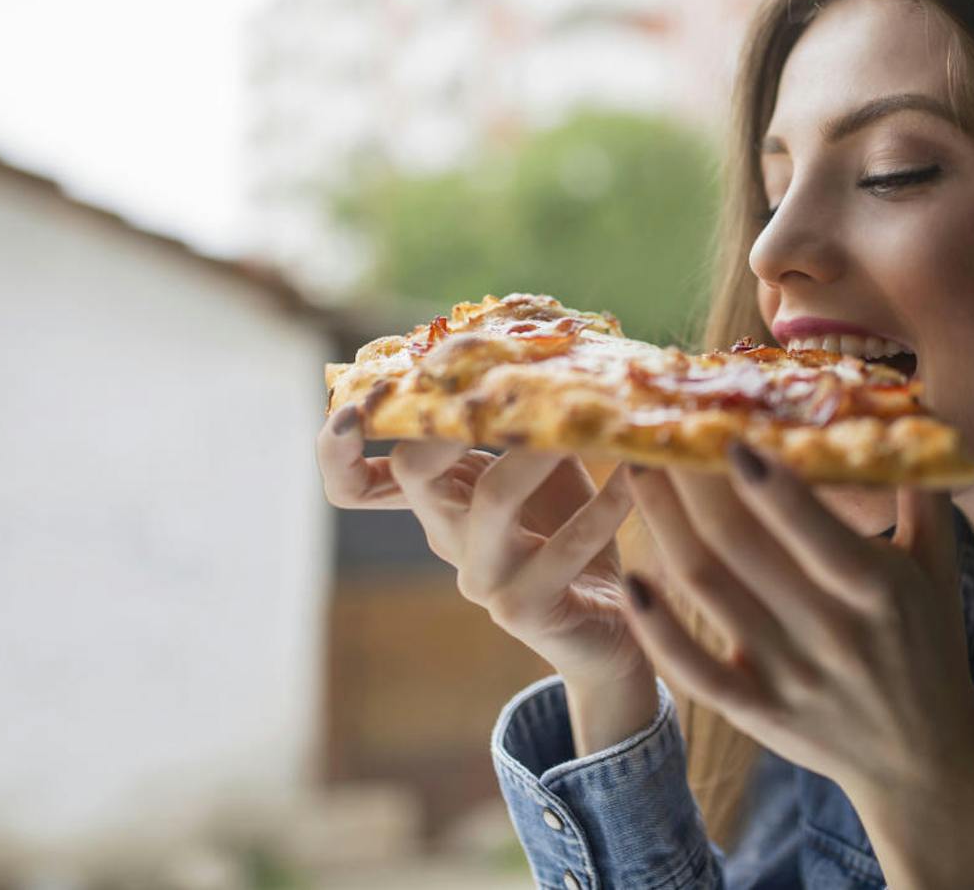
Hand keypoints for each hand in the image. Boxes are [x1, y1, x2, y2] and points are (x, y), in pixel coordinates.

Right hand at [316, 403, 649, 688]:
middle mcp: (447, 537)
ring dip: (540, 450)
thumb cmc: (574, 534)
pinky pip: (564, 548)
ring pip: (493, 499)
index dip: (337, 447)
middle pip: (415, 470)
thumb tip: (539, 344)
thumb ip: (523, 423)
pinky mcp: (526, 610)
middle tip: (498, 373)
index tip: (353, 403)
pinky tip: (636, 476)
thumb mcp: (543, 469)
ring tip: (582, 417)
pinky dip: (605, 506)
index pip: (356, 481)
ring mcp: (483, 579)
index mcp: (438, 501)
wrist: (610, 630)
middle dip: (449, 416)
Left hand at [622, 445, 973, 836]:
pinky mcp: (756, 711)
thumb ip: (924, 487)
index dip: (770, 485)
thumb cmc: (929, 645)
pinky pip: (694, 670)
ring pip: (708, 589)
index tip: (728, 435)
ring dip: (663, 525)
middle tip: (660, 427)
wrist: (922, 761)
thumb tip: (912, 408)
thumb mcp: (939, 565)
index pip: (815, 531)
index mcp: (877, 589)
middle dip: (692, 482)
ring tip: (639, 469)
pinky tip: (632, 580)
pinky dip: (658, 629)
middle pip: (741, 546)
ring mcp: (787, 676)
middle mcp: (829, 633)